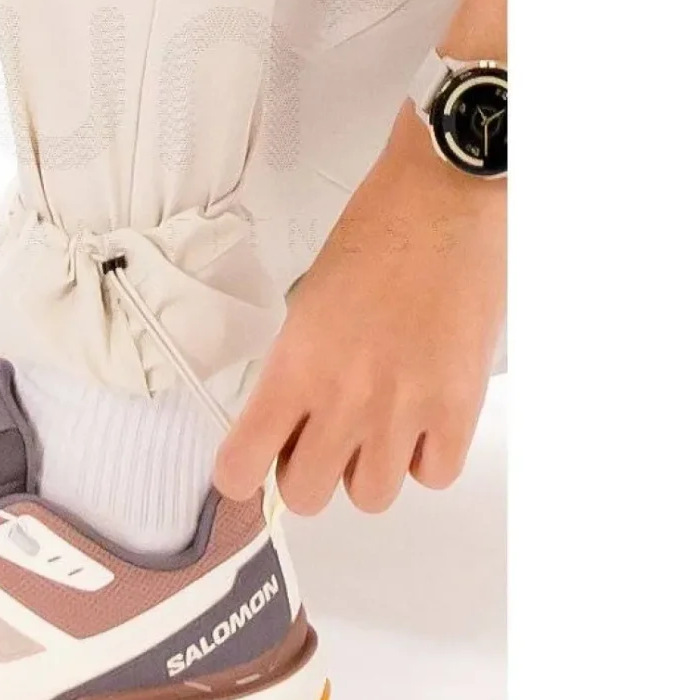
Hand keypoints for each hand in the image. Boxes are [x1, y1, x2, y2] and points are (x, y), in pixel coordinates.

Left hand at [215, 105, 505, 513]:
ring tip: (378, 429)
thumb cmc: (379, 233)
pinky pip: (433, 475)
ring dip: (369, 470)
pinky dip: (426, 457)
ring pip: (371, 498)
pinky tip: (422, 421)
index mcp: (295, 366)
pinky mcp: (457, 407)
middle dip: (308, 474)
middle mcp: (344, 398)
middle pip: (307, 495)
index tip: (250, 466)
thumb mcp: (308, 300)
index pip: (242, 465)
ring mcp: (404, 409)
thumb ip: (297, 366)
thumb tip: (294, 418)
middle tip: (320, 440)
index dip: (242, 474)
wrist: (445, 201)